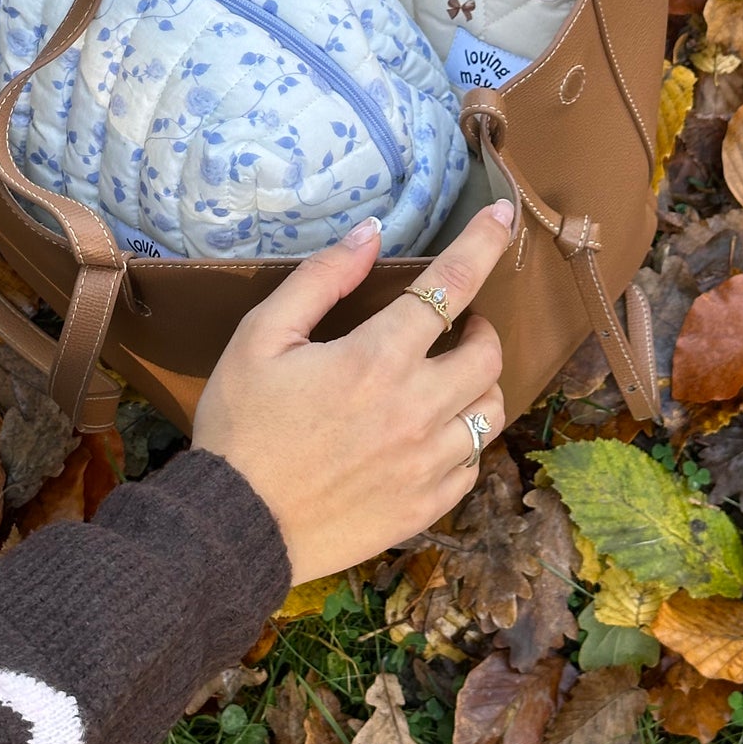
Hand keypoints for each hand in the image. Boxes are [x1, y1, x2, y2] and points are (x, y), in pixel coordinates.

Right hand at [192, 202, 513, 584]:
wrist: (236, 527)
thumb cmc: (241, 426)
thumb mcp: (261, 337)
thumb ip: (321, 278)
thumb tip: (371, 232)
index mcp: (377, 359)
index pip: (452, 285)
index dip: (484, 243)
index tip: (506, 216)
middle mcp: (416, 409)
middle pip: (488, 354)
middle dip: (480, 327)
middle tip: (455, 325)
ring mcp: (426, 464)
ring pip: (490, 410)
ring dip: (479, 383)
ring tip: (448, 377)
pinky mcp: (425, 507)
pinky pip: (473, 463)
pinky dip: (464, 437)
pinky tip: (433, 432)